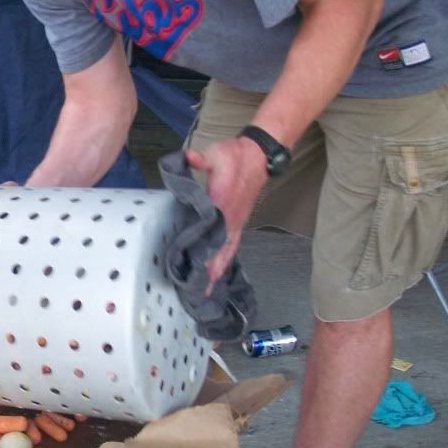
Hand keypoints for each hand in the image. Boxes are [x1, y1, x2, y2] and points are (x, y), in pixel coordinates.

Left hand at [186, 137, 267, 291]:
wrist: (259, 157)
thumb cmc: (235, 156)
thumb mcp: (217, 153)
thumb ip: (201, 158)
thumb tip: (188, 157)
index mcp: (222, 203)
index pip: (209, 231)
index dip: (200, 249)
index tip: (189, 267)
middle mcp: (230, 219)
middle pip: (218, 250)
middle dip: (206, 271)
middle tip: (194, 292)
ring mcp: (236, 223)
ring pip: (226, 253)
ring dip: (216, 272)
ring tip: (205, 293)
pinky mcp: (238, 224)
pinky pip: (231, 248)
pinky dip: (224, 263)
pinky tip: (216, 276)